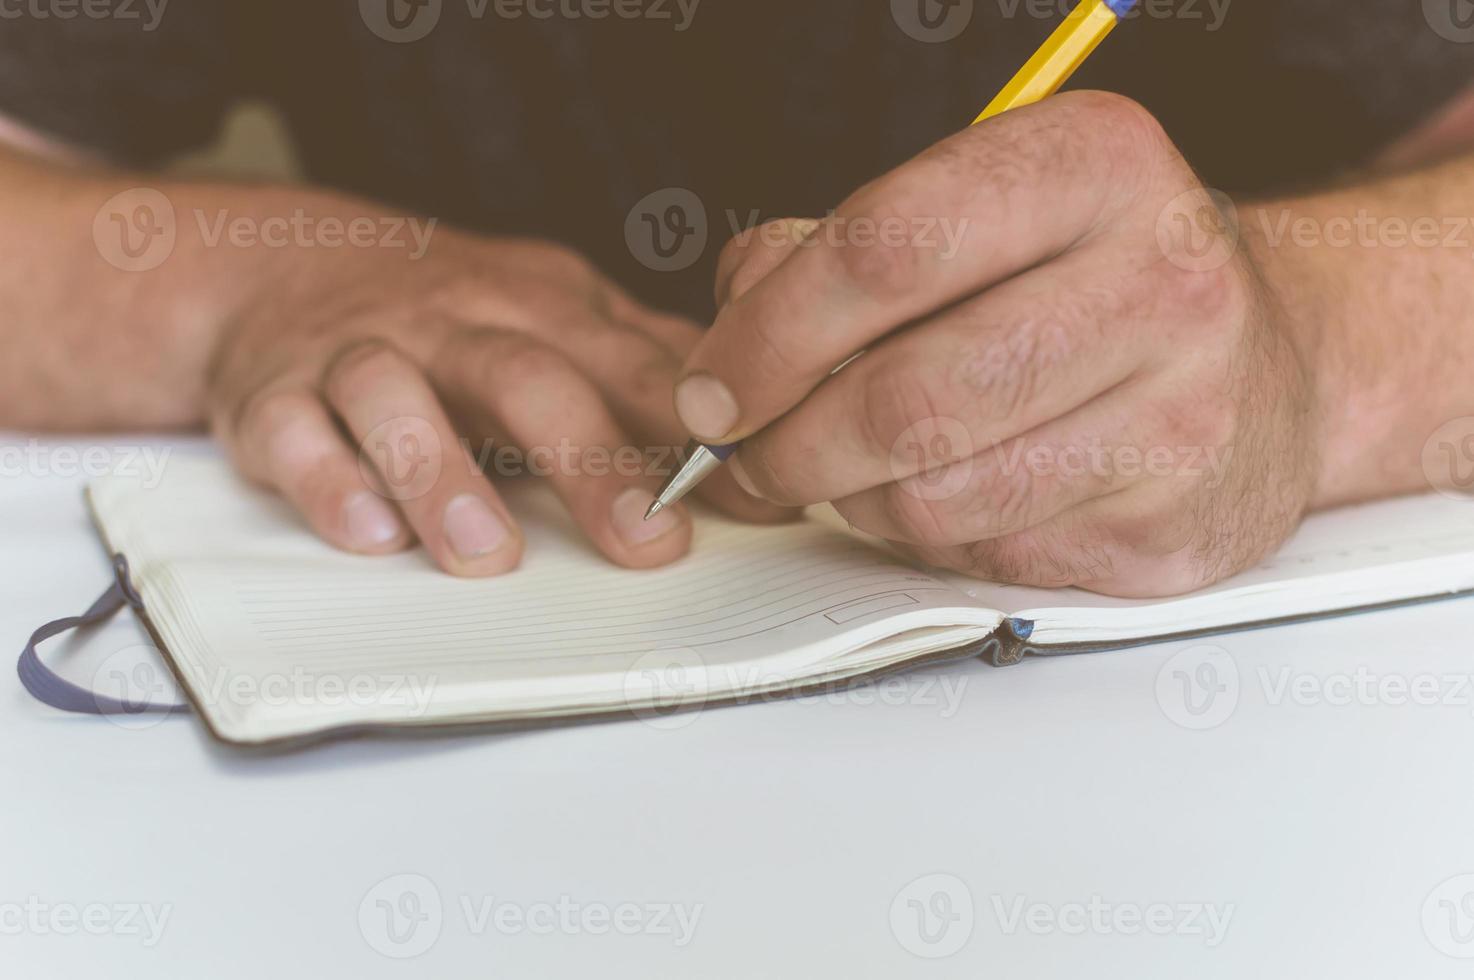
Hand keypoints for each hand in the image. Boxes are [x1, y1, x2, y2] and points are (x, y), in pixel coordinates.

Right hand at [207, 229, 790, 576]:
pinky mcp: (271, 396)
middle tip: (648, 540)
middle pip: (525, 377)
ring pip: (396, 398)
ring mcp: (360, 355)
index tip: (759, 495)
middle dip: (591, 459)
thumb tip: (759, 425)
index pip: (628, 361)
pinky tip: (369, 537)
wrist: (279, 260)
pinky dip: (326, 483)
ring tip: (489, 556)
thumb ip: (645, 362)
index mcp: (540, 309)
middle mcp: (454, 326)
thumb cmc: (449, 309)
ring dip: (443, 476)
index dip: (695, 428)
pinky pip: (290, 435)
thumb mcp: (556, 310)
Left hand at [676, 92, 1320, 597]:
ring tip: (850, 470)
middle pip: (906, 396)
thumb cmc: (1090, 281)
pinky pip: (989, 555)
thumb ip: (832, 252)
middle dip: (788, 445)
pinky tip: (952, 493)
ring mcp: (1183, 414)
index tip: (712, 386)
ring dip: (855, 499)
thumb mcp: (976, 212)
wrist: (1273, 364)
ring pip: (937, 497)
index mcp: (1095, 164)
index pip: (888, 250)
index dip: (769, 333)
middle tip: (746, 457)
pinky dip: (933, 538)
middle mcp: (1160, 280)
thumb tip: (727, 343)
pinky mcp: (1175, 527)